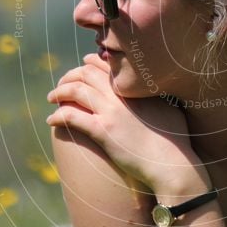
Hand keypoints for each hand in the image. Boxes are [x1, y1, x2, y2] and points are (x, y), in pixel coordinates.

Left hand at [46, 54, 209, 197]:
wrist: (170, 162)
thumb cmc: (174, 140)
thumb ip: (156, 97)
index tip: (81, 67)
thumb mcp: (170, 108)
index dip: (89, 63)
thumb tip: (154, 94)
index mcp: (136, 86)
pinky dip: (58, 115)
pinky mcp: (102, 131)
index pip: (106, 65)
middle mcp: (122, 94)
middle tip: (62, 84)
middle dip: (69, 76)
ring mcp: (111, 111)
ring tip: (52, 98)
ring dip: (59, 91)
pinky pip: (72, 116)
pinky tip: (52, 120)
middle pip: (86, 73)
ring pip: (75, 90)